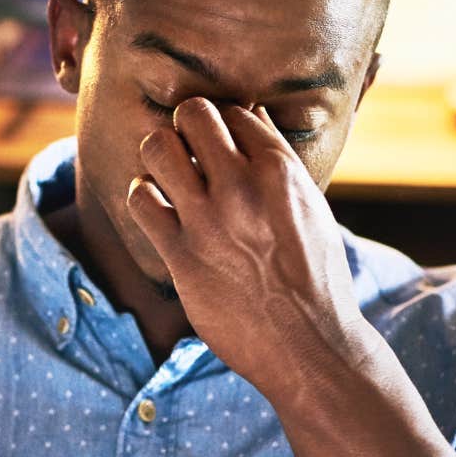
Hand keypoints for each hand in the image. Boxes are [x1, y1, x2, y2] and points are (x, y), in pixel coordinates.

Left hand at [124, 97, 376, 400]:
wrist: (309, 345)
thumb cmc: (315, 277)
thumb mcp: (312, 209)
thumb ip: (280, 162)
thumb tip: (251, 114)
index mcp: (281, 171)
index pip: (236, 111)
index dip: (225, 123)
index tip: (222, 145)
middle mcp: (243, 187)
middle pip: (193, 114)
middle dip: (187, 126)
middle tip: (190, 150)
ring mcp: (208, 220)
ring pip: (157, 147)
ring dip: (159, 155)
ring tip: (170, 175)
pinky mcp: (181, 255)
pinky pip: (141, 198)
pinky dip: (144, 195)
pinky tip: (158, 208)